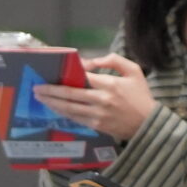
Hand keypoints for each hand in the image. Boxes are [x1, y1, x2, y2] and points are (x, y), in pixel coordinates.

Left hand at [31, 53, 157, 140]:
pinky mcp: (97, 125)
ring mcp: (98, 114)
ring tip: (40, 98)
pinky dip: (63, 113)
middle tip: (37, 88)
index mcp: (109, 84)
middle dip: (51, 91)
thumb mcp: (133, 70)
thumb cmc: (141, 95)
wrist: (149, 124)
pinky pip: (76, 118)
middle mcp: (101, 100)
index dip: (65, 76)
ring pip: (69, 108)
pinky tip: (54, 108)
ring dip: (53, 103)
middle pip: (70, 94)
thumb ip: (113, 60)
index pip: (81, 78)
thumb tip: (89, 62)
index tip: (52, 73)